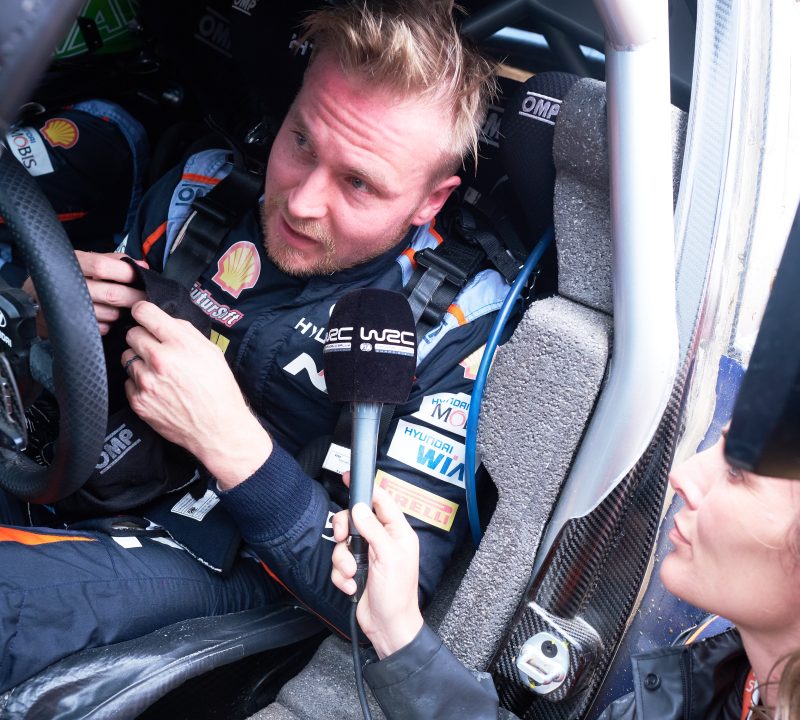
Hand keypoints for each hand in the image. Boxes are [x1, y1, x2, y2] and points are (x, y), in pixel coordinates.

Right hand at [23, 251, 146, 335]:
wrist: (37, 297)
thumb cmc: (71, 276)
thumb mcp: (87, 261)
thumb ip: (115, 261)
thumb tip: (142, 265)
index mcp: (74, 263)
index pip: (102, 266)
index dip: (125, 272)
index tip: (141, 277)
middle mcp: (70, 284)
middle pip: (111, 293)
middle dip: (133, 297)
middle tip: (145, 299)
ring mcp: (69, 306)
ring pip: (109, 313)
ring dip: (120, 312)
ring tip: (123, 309)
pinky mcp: (71, 325)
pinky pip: (100, 327)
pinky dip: (109, 325)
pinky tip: (108, 320)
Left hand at [121, 300, 271, 487]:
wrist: (217, 428)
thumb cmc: (218, 390)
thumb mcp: (212, 352)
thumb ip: (186, 332)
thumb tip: (165, 321)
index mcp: (180, 344)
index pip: (144, 312)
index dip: (143, 312)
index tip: (145, 317)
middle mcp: (160, 360)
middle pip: (131, 334)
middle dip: (143, 338)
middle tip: (157, 349)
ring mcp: (146, 382)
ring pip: (127, 357)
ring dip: (139, 361)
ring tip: (159, 372)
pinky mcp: (138, 401)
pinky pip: (128, 381)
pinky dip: (139, 383)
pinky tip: (158, 389)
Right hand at [331, 481, 423, 658]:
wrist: (387, 627)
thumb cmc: (397, 594)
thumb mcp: (388, 557)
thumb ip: (373, 529)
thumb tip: (361, 508)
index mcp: (397, 532)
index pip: (381, 501)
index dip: (366, 488)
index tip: (348, 477)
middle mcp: (382, 541)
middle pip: (354, 520)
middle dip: (344, 531)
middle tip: (343, 539)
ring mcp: (368, 555)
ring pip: (342, 544)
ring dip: (343, 560)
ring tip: (354, 573)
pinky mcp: (356, 570)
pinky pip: (339, 563)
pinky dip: (342, 576)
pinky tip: (352, 585)